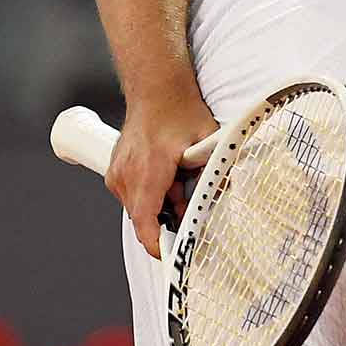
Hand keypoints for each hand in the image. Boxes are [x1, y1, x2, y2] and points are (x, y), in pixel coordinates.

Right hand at [107, 96, 218, 258]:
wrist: (155, 87)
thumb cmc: (178, 110)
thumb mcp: (207, 141)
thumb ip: (217, 170)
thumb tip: (229, 192)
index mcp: (147, 172)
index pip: (145, 222)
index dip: (157, 245)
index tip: (170, 257)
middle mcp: (126, 175)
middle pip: (145, 219)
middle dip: (168, 223)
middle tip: (192, 215)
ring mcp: (118, 173)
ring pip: (141, 207)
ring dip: (163, 206)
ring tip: (182, 183)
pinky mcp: (117, 170)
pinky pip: (135, 195)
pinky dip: (154, 194)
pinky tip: (171, 178)